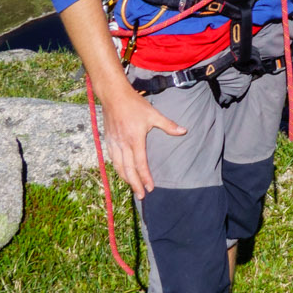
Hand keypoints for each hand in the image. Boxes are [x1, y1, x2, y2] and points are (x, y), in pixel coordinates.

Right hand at [96, 84, 185, 198]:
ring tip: (133, 188)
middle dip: (135, 184)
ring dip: (126, 179)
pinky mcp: (108, 140)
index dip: (145, 177)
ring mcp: (114, 143)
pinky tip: (122, 173)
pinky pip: (112, 159)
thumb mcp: (153, 113)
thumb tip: (184, 131)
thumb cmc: (135, 105)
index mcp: (134, 139)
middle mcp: (123, 144)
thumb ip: (168, 125)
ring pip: (119, 166)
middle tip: (141, 196)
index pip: (140, 164)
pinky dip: (117, 169)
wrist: (114, 96)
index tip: (150, 188)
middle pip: (128, 170)